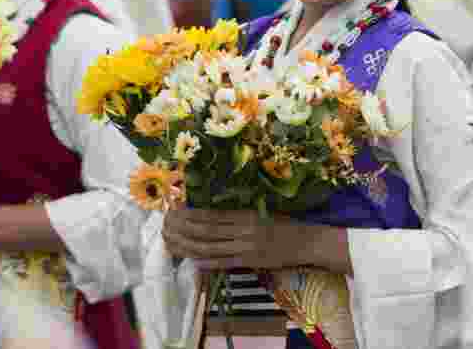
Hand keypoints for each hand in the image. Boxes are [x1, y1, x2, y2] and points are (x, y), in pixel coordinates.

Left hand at [162, 207, 300, 270]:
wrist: (306, 241)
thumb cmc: (283, 225)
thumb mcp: (260, 214)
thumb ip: (238, 216)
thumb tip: (211, 216)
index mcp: (245, 214)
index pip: (211, 214)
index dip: (190, 213)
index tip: (173, 211)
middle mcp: (243, 228)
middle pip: (206, 229)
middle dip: (183, 228)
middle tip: (166, 226)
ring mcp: (247, 246)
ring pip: (211, 246)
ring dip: (189, 245)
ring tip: (172, 244)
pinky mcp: (251, 261)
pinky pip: (225, 262)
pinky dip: (208, 262)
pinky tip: (193, 261)